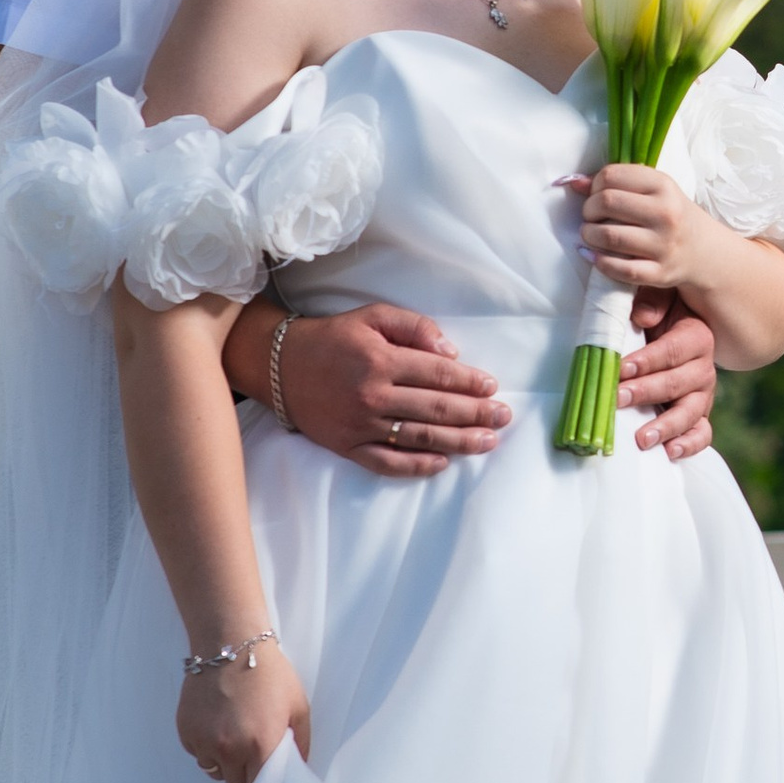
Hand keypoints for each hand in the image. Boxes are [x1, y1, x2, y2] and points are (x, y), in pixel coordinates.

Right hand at [176, 643, 311, 782]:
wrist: (231, 645)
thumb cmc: (269, 673)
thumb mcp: (298, 706)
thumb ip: (301, 742)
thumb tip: (299, 766)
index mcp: (260, 746)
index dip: (263, 782)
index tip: (265, 774)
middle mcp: (230, 749)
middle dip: (244, 773)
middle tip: (250, 752)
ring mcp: (205, 741)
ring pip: (214, 770)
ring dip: (223, 762)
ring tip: (233, 736)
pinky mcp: (186, 731)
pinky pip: (197, 753)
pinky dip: (206, 747)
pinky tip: (217, 723)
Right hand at [225, 299, 509, 476]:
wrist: (280, 365)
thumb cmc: (333, 338)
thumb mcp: (372, 316)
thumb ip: (414, 327)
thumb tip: (451, 351)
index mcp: (382, 360)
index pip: (438, 375)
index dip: (470, 382)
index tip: (492, 387)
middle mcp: (373, 395)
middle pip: (437, 409)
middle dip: (476, 414)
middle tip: (504, 417)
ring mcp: (361, 425)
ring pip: (420, 437)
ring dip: (459, 441)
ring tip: (487, 442)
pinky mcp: (347, 447)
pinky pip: (388, 462)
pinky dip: (417, 466)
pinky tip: (442, 464)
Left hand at [576, 163, 704, 295]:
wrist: (703, 249)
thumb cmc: (670, 214)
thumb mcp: (652, 190)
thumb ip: (616, 182)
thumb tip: (574, 182)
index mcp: (663, 185)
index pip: (611, 175)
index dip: (594, 184)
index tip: (596, 194)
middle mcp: (665, 214)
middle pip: (606, 203)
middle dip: (588, 210)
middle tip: (591, 216)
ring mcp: (663, 245)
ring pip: (608, 236)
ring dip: (589, 235)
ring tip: (591, 234)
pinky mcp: (659, 272)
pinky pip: (619, 269)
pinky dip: (600, 262)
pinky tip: (595, 256)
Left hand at [619, 290, 718, 461]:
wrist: (669, 332)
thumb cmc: (655, 313)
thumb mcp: (656, 297)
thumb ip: (652, 299)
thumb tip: (643, 317)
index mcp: (696, 335)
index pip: (673, 350)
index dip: (648, 360)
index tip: (621, 369)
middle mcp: (704, 366)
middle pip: (678, 383)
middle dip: (645, 392)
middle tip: (617, 399)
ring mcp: (702, 394)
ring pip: (691, 412)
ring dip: (666, 426)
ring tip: (642, 439)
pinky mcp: (698, 415)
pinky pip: (702, 433)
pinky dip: (689, 445)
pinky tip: (670, 452)